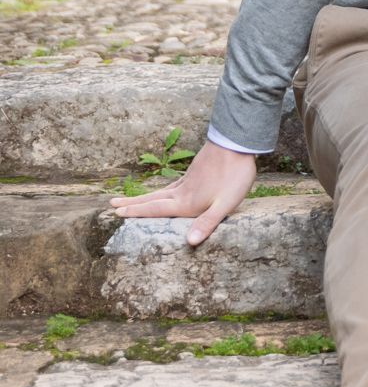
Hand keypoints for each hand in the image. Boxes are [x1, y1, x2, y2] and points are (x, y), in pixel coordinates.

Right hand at [106, 139, 257, 245]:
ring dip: (143, 196)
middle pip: (151, 198)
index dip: (136, 212)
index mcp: (186, 202)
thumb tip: (190, 242)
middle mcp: (182, 191)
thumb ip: (207, 223)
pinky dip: (160, 190)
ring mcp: (187, 180)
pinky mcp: (194, 172)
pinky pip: (171, 185)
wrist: (237, 143)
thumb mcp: (225, 204)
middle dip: (131, 203)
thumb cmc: (233, 176)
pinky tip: (165, 191)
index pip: (156, 209)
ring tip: (129, 198)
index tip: (116, 213)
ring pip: (159, 191)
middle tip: (111, 204)